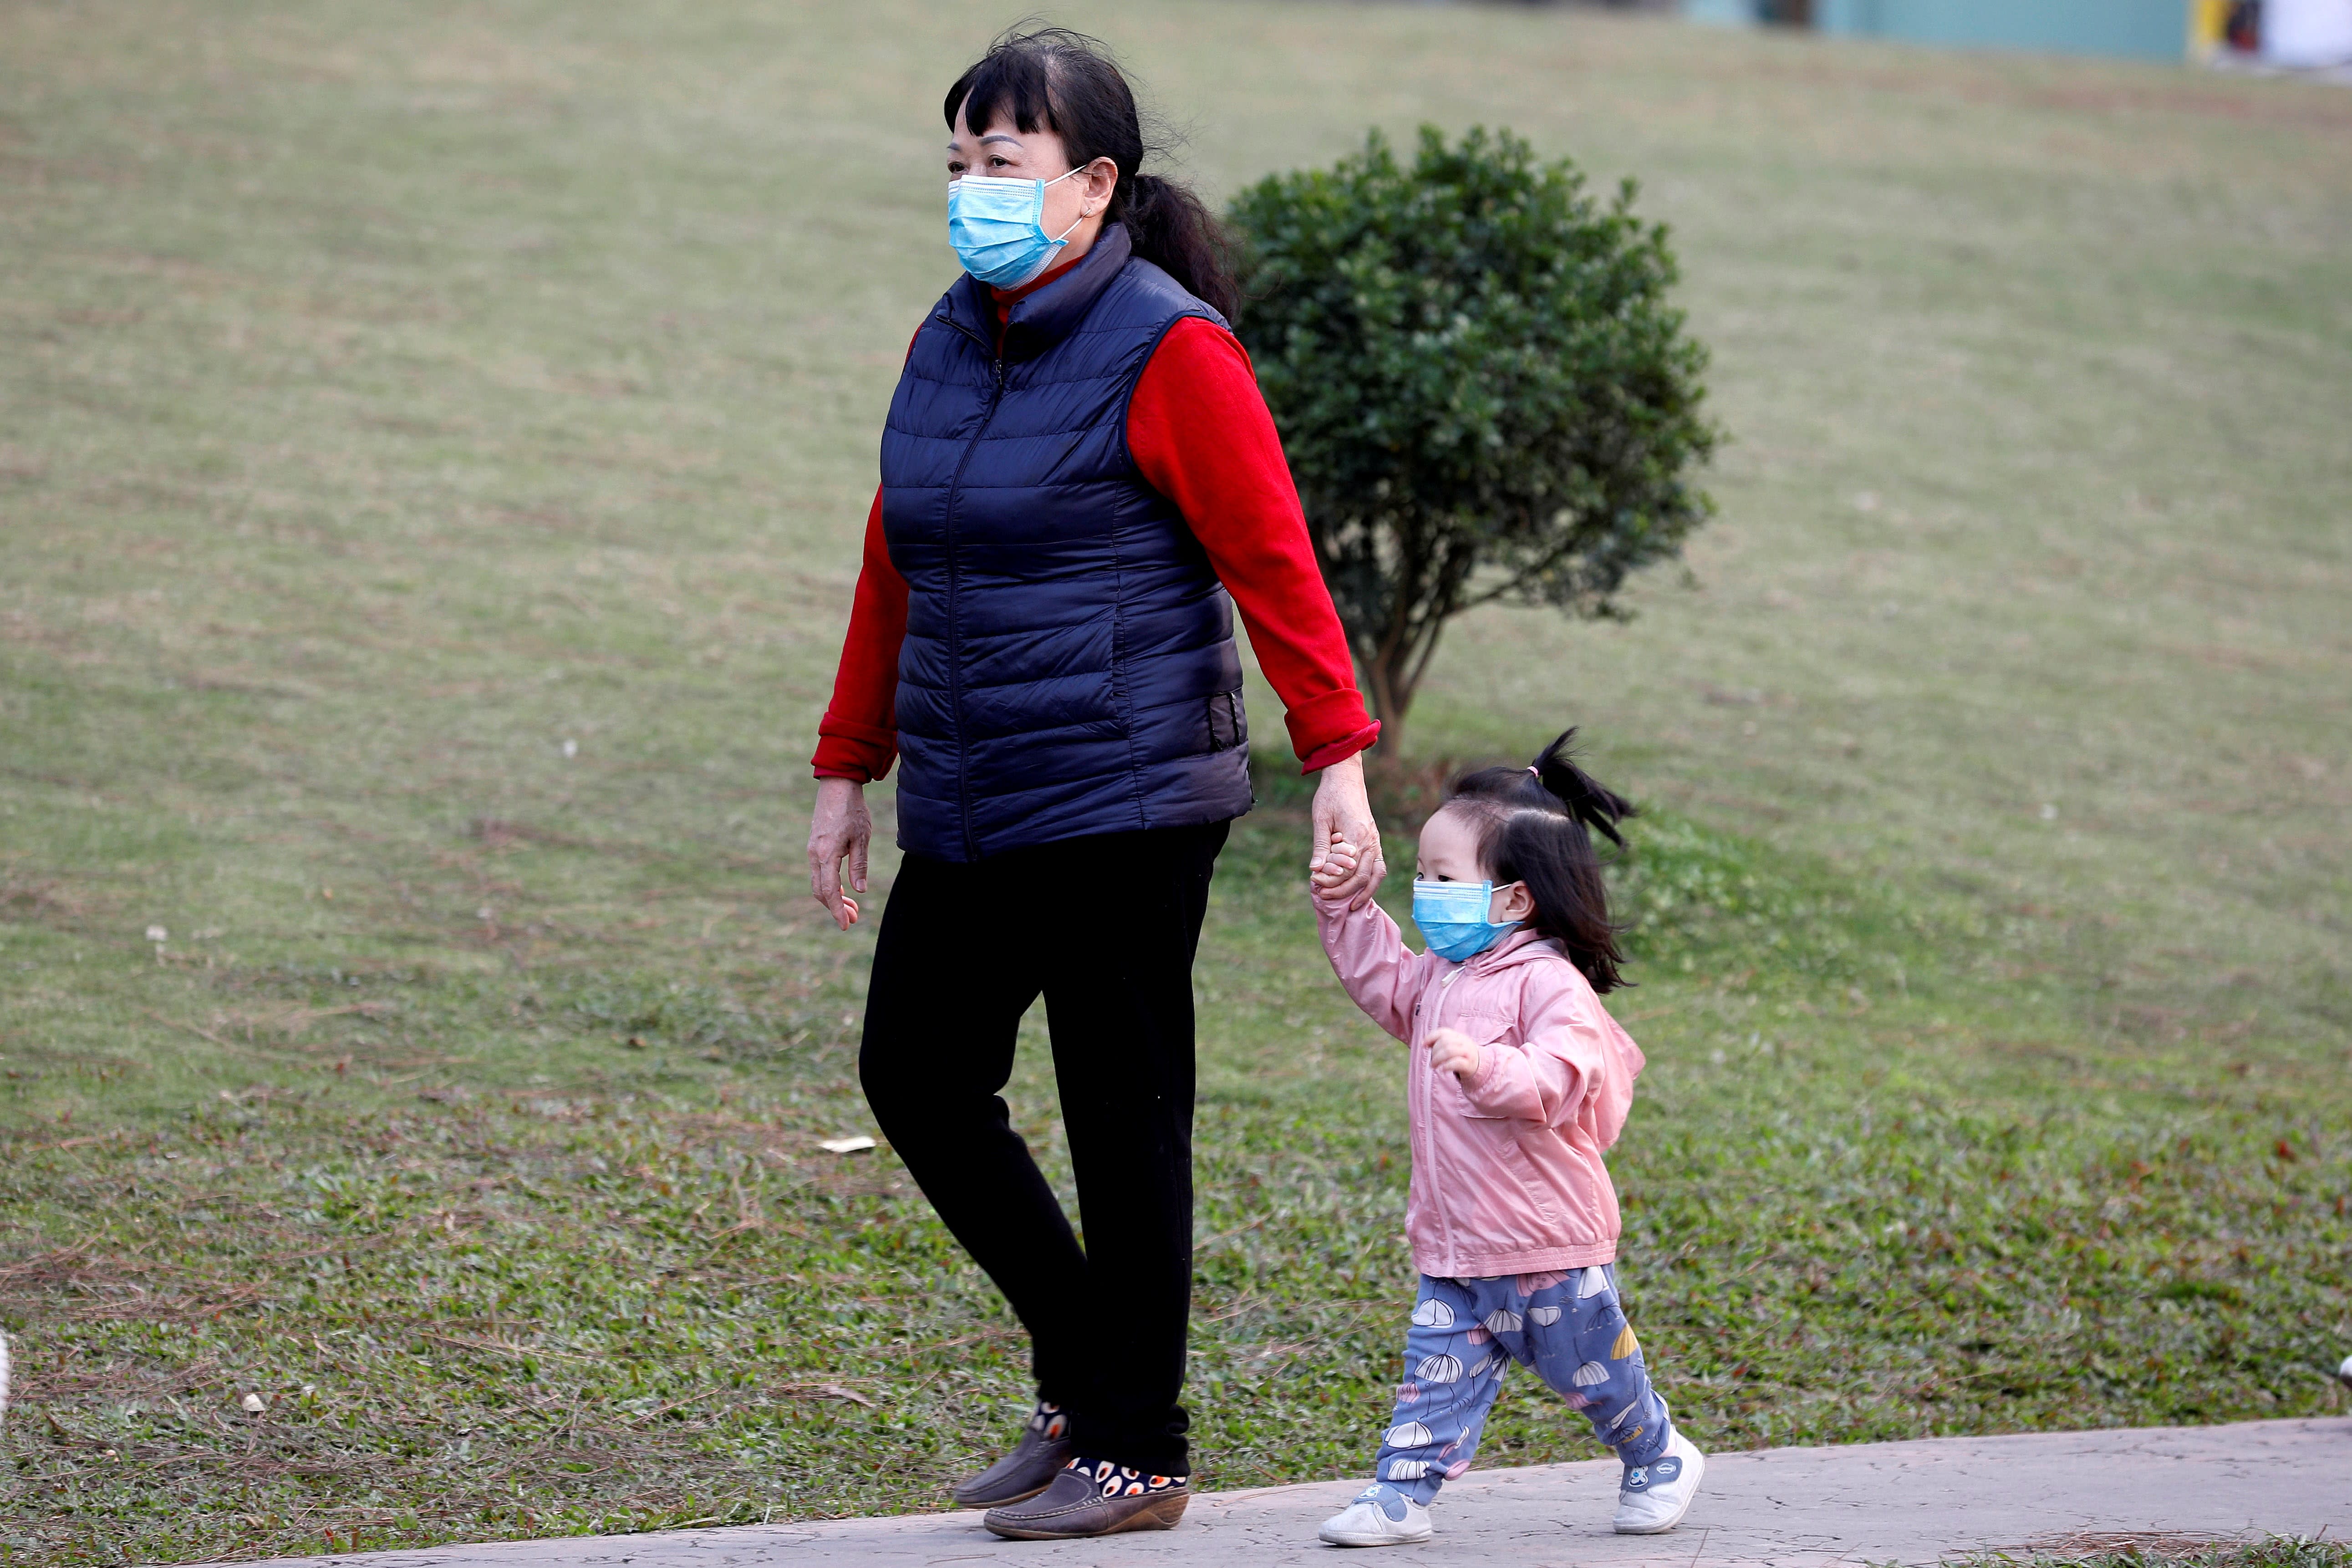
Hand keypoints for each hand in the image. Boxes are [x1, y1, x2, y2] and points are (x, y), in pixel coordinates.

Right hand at [806, 777, 870, 931]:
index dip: (837, 910)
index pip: (830, 891)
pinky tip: (843, 889)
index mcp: (826, 854)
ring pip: (818, 883)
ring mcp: (812, 850)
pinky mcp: (814, 846)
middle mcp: (814, 854)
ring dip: (833, 898)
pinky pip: (819, 872)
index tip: (846, 925)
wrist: (837, 786)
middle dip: (836, 908)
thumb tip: (859, 890)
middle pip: (820, 891)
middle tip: (854, 919)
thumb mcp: (862, 838)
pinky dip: (829, 885)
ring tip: (852, 907)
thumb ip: (859, 865)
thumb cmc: (852, 810)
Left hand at [1308, 752, 1383, 910]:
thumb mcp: (1320, 819)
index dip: (1330, 880)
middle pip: (1361, 877)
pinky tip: (1360, 891)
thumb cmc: (1330, 795)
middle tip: (1322, 895)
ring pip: (1375, 875)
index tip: (1314, 882)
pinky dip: (1371, 882)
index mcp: (1357, 835)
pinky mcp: (1375, 841)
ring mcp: (1376, 841)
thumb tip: (1315, 870)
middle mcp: (1371, 841)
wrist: (1346, 777)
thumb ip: (1320, 846)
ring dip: (1363, 892)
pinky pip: (1378, 867)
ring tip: (1351, 907)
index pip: (1346, 869)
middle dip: (1342, 890)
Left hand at [1427, 1026, 1482, 1081]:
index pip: (1443, 1032)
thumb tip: (1424, 1043)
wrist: (1480, 1065)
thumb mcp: (1453, 1046)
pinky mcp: (1469, 1064)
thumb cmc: (1461, 1055)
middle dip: (1434, 1053)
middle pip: (1444, 1043)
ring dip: (1438, 1059)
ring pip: (1449, 1051)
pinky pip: (1457, 1063)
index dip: (1431, 1037)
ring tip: (1434, 1066)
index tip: (1423, 1045)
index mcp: (1458, 1036)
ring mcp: (1468, 1053)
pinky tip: (1442, 1070)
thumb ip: (1440, 1043)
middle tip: (1432, 1063)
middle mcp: (1464, 1042)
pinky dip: (1447, 1066)